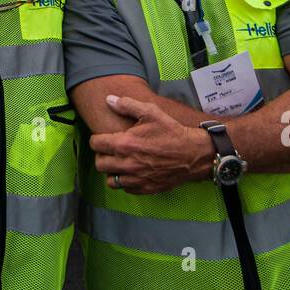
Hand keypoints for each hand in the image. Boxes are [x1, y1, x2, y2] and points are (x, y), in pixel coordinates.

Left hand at [88, 95, 212, 194]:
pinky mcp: (145, 189)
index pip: (96, 145)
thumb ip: (127, 105)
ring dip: (112, 172)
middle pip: (100, 164)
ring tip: (120, 163)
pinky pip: (126, 189)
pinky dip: (126, 182)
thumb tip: (109, 100)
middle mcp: (127, 164)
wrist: (193, 154)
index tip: (102, 138)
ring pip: (110, 181)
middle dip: (102, 156)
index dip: (97, 139)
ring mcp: (136, 179)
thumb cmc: (171, 131)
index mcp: (125, 144)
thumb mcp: (151, 112)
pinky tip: (133, 172)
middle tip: (111, 150)